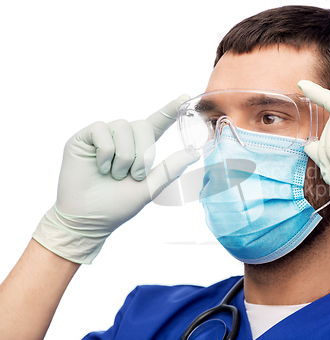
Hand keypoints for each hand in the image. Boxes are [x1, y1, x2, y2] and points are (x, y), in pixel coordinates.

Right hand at [32, 95, 199, 263]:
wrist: (88, 218)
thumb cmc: (117, 205)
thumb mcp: (150, 188)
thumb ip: (170, 169)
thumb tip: (195, 152)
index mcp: (139, 148)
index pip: (157, 124)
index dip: (170, 110)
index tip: (185, 97)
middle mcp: (122, 138)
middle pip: (142, 124)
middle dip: (143, 152)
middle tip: (134, 175)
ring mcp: (102, 136)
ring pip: (122, 127)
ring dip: (124, 156)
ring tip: (115, 174)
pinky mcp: (83, 137)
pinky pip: (101, 130)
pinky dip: (105, 153)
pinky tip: (99, 167)